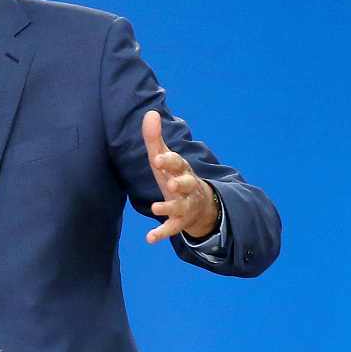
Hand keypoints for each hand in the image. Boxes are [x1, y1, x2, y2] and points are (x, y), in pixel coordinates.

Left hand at [142, 110, 217, 242]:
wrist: (200, 205)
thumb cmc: (176, 176)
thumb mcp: (164, 159)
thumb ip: (155, 139)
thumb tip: (150, 113)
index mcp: (181, 170)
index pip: (177, 163)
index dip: (169, 161)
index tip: (158, 159)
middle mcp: (186, 187)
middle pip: (186, 183)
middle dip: (180, 183)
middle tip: (171, 184)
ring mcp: (185, 205)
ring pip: (180, 206)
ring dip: (169, 207)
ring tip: (155, 207)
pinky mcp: (181, 222)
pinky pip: (172, 228)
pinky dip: (161, 233)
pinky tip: (149, 238)